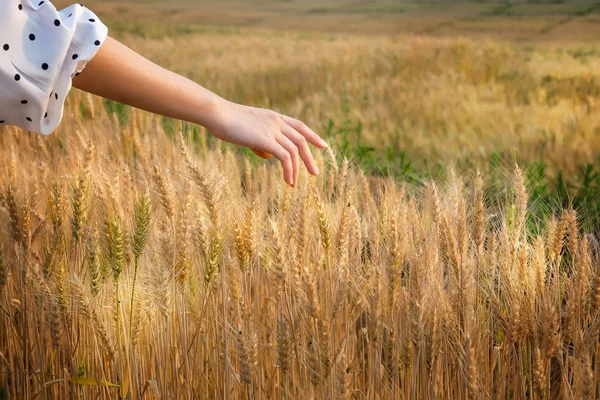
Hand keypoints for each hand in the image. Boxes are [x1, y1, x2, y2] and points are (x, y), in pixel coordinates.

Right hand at [205, 99, 327, 186]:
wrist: (217, 113)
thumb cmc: (225, 120)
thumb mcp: (247, 128)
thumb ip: (259, 139)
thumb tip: (266, 154)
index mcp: (273, 117)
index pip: (299, 126)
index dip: (313, 136)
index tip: (323, 145)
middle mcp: (277, 122)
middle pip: (301, 140)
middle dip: (309, 158)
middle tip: (315, 172)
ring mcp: (272, 130)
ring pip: (294, 151)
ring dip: (297, 169)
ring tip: (294, 184)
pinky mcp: (265, 140)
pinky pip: (284, 157)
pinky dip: (289, 170)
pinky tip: (288, 181)